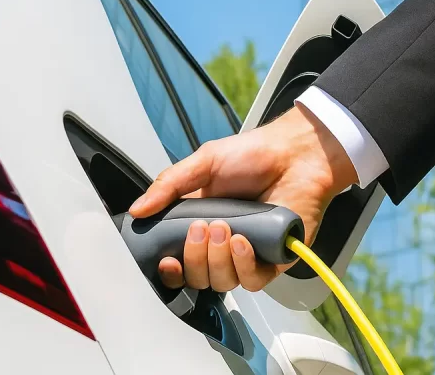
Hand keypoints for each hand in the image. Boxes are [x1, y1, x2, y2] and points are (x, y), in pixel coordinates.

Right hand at [128, 105, 357, 291]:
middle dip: (195, 257)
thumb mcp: (204, 162)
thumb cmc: (255, 155)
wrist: (297, 153)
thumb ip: (169, 185)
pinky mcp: (275, 259)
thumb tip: (138, 210)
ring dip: (217, 259)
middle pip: (197, 277)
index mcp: (201, 226)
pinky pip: (253, 281)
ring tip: (225, 227)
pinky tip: (243, 242)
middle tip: (203, 227)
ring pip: (222, 282)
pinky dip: (244, 266)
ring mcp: (250, 254)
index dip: (169, 269)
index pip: (178, 264)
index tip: (165, 259)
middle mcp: (223, 246)